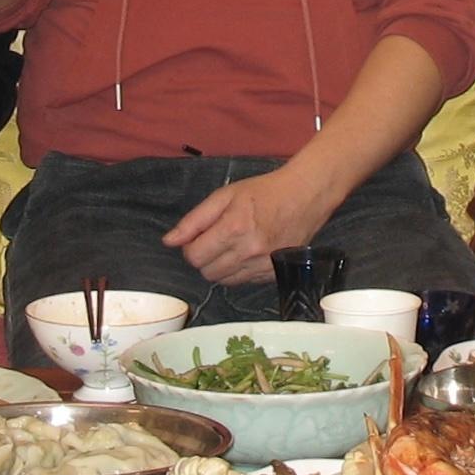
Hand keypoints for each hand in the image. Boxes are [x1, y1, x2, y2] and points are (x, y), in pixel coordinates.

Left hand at [163, 165, 331, 287]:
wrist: (305, 196)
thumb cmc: (264, 192)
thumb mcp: (225, 195)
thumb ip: (194, 220)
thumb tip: (169, 241)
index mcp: (233, 228)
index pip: (194, 256)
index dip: (191, 246)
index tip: (199, 236)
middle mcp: (248, 251)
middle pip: (207, 272)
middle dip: (204, 257)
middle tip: (216, 238)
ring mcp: (262, 265)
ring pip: (223, 281)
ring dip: (220, 266)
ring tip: (231, 245)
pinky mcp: (272, 274)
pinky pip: (242, 283)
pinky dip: (237, 271)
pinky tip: (245, 253)